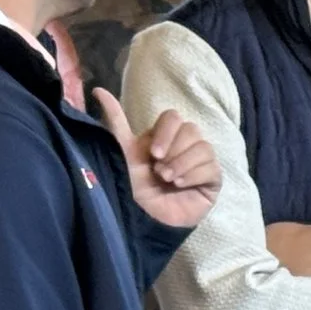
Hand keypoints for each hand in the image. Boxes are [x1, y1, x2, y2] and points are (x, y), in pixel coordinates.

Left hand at [93, 91, 219, 230]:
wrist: (143, 219)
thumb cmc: (131, 188)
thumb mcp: (122, 151)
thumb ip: (115, 121)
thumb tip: (99, 90)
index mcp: (162, 137)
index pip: (174, 117)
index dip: (166, 131)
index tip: (153, 154)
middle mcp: (182, 147)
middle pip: (191, 129)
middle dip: (174, 150)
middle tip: (160, 171)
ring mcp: (199, 164)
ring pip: (204, 147)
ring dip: (182, 163)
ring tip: (168, 180)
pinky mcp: (211, 181)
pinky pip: (212, 167)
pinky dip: (194, 174)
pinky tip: (181, 185)